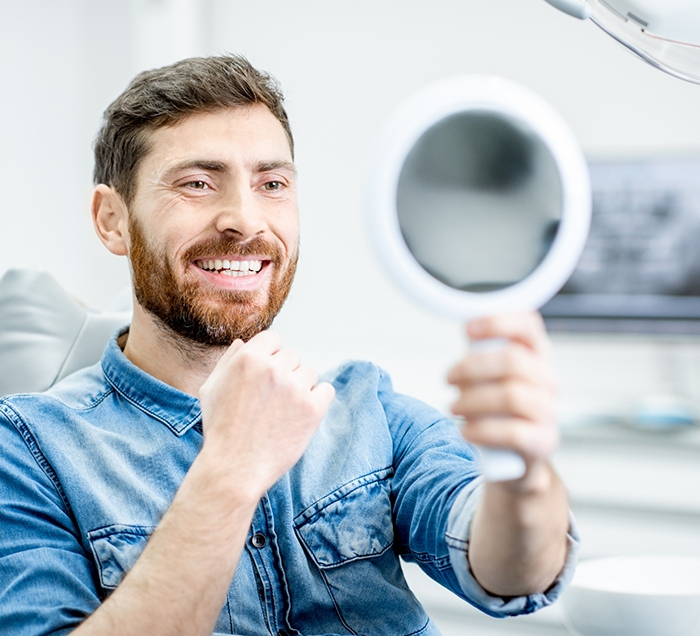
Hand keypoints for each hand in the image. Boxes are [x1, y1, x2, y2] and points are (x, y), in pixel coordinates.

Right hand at [198, 331, 334, 498]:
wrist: (235, 468)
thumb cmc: (221, 430)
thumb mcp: (211, 389)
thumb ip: (228, 361)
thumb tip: (244, 342)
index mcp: (248, 358)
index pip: (273, 338)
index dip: (270, 356)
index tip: (267, 375)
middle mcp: (273, 368)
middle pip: (292, 356)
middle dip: (284, 374)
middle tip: (272, 400)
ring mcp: (294, 388)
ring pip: (309, 373)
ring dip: (301, 387)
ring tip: (283, 411)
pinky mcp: (313, 408)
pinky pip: (326, 390)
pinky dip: (318, 401)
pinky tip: (301, 415)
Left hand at [446, 312, 557, 474]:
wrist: (515, 456)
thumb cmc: (498, 407)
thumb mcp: (491, 375)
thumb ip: (482, 352)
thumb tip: (466, 329)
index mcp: (536, 355)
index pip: (528, 325)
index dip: (498, 322)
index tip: (467, 329)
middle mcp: (547, 379)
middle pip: (513, 361)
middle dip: (472, 367)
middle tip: (449, 378)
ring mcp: (548, 411)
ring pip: (511, 396)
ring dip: (473, 400)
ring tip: (454, 407)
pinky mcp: (542, 441)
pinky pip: (513, 432)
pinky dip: (482, 430)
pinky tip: (466, 431)